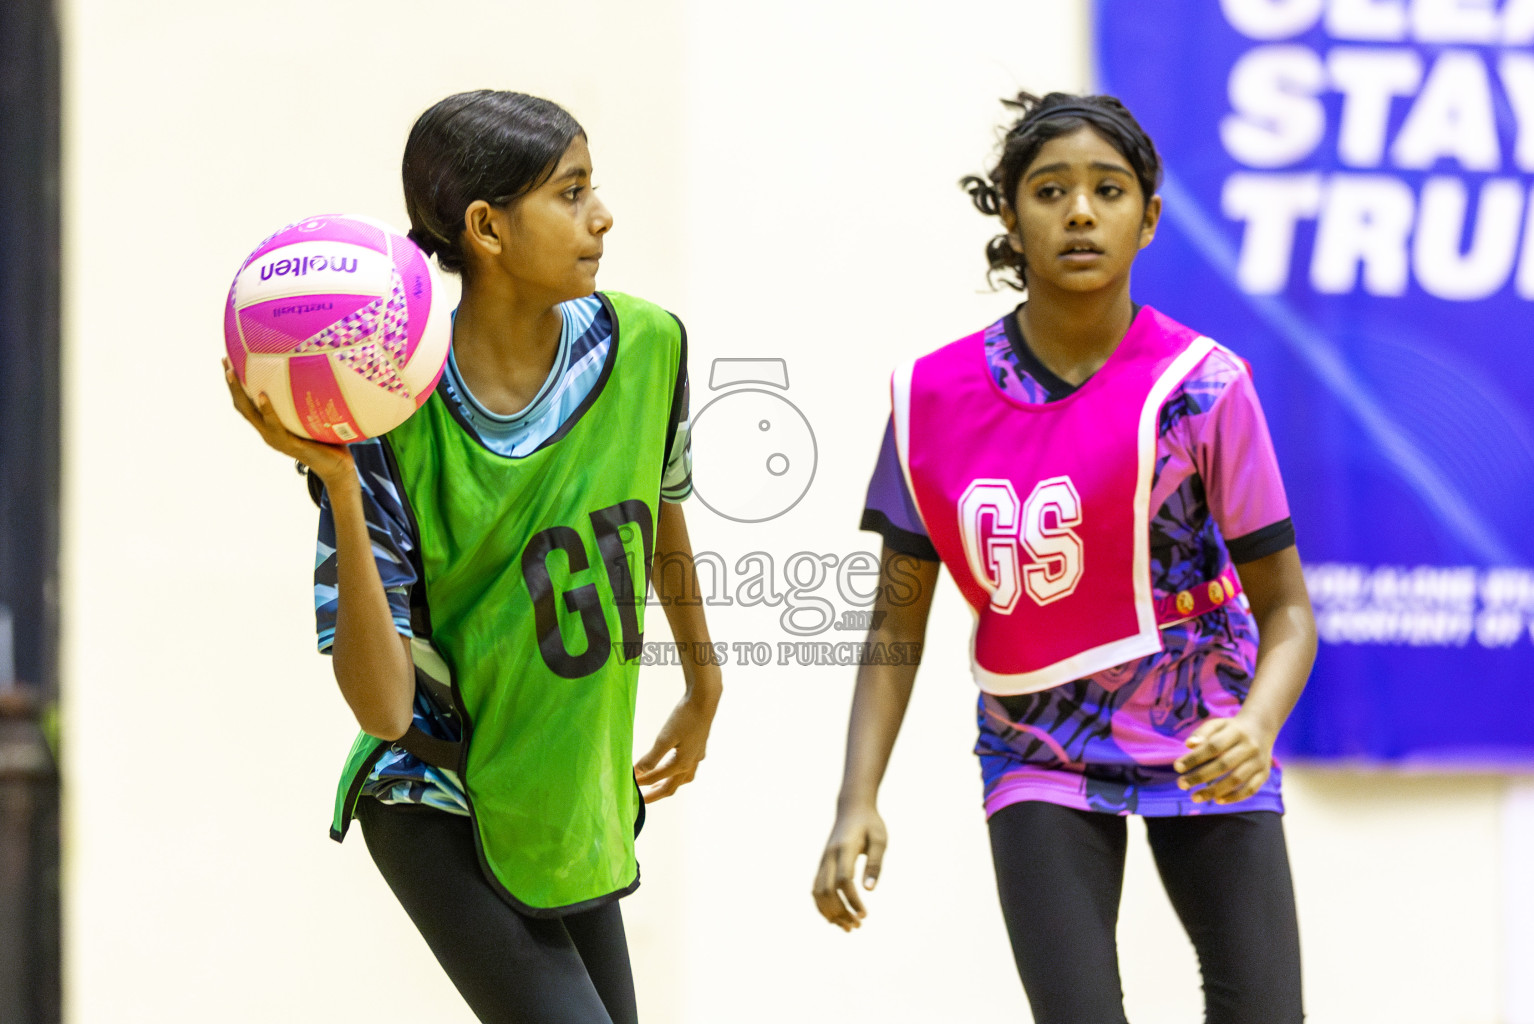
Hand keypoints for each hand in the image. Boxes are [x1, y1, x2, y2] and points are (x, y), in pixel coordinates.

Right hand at [222, 358, 354, 487]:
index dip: (236, 385)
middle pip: (242, 406)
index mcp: (271, 425)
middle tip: (224, 361)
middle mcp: (269, 432)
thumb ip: (309, 398)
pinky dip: (267, 411)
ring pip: (252, 414)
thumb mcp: (314, 415)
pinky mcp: (288, 445)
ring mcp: (276, 439)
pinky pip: (274, 425)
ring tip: (233, 373)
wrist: (339, 468)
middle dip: (231, 384)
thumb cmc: (329, 439)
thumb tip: (316, 366)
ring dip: (240, 393)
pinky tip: (261, 396)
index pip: (248, 402)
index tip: (228, 361)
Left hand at [633, 673, 719, 802]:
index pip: (656, 778)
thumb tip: (638, 773)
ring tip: (658, 786)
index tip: (628, 784)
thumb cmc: (685, 717)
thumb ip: (651, 758)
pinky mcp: (699, 746)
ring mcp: (697, 755)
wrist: (705, 700)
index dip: (641, 782)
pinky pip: (689, 768)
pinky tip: (675, 766)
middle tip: (643, 800)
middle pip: (671, 786)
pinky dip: (678, 773)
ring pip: (683, 778)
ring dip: (669, 785)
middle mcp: (691, 763)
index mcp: (681, 763)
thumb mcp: (665, 738)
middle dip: (656, 794)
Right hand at [812, 804, 886, 930]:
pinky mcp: (822, 864)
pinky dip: (823, 905)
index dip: (852, 900)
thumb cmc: (870, 824)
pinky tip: (836, 917)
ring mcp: (823, 861)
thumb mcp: (880, 840)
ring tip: (848, 927)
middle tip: (857, 926)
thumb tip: (870, 890)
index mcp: (845, 849)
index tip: (864, 915)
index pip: (845, 880)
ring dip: (830, 912)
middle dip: (840, 912)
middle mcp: (829, 856)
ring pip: (818, 892)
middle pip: (827, 890)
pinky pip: (816, 888)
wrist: (852, 808)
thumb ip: (875, 863)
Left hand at [1175, 712, 1275, 804]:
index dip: (1195, 758)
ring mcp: (1259, 761)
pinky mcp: (1264, 773)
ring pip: (1236, 779)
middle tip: (1181, 785)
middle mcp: (1250, 747)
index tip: (1177, 767)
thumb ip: (1202, 733)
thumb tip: (1189, 745)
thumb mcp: (1217, 724)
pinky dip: (1234, 797)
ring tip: (1195, 797)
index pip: (1213, 746)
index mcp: (1236, 731)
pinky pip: (1251, 789)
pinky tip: (1217, 800)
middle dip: (1200, 777)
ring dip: (1214, 791)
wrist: (1261, 728)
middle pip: (1223, 765)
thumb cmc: (1231, 728)